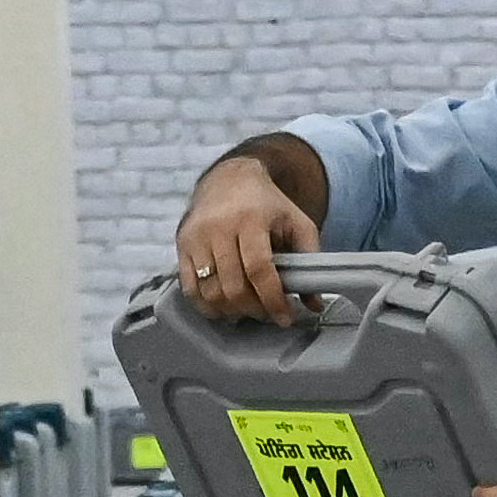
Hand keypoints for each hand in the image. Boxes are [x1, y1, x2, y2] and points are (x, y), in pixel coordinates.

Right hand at [173, 161, 320, 326]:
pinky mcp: (182, 245)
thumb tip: (314, 303)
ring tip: (248, 310)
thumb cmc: (267, 205)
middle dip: (254, 309)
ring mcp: (196, 236)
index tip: (284, 317)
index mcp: (250, 219)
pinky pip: (190, 289)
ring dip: (232, 311)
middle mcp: (218, 226)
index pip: (259, 269)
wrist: (230, 179)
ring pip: (211, 292)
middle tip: (268, 313)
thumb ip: (309, 259)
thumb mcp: (297, 223)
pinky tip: (223, 308)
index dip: (272, 300)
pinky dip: (207, 307)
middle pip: (234, 286)